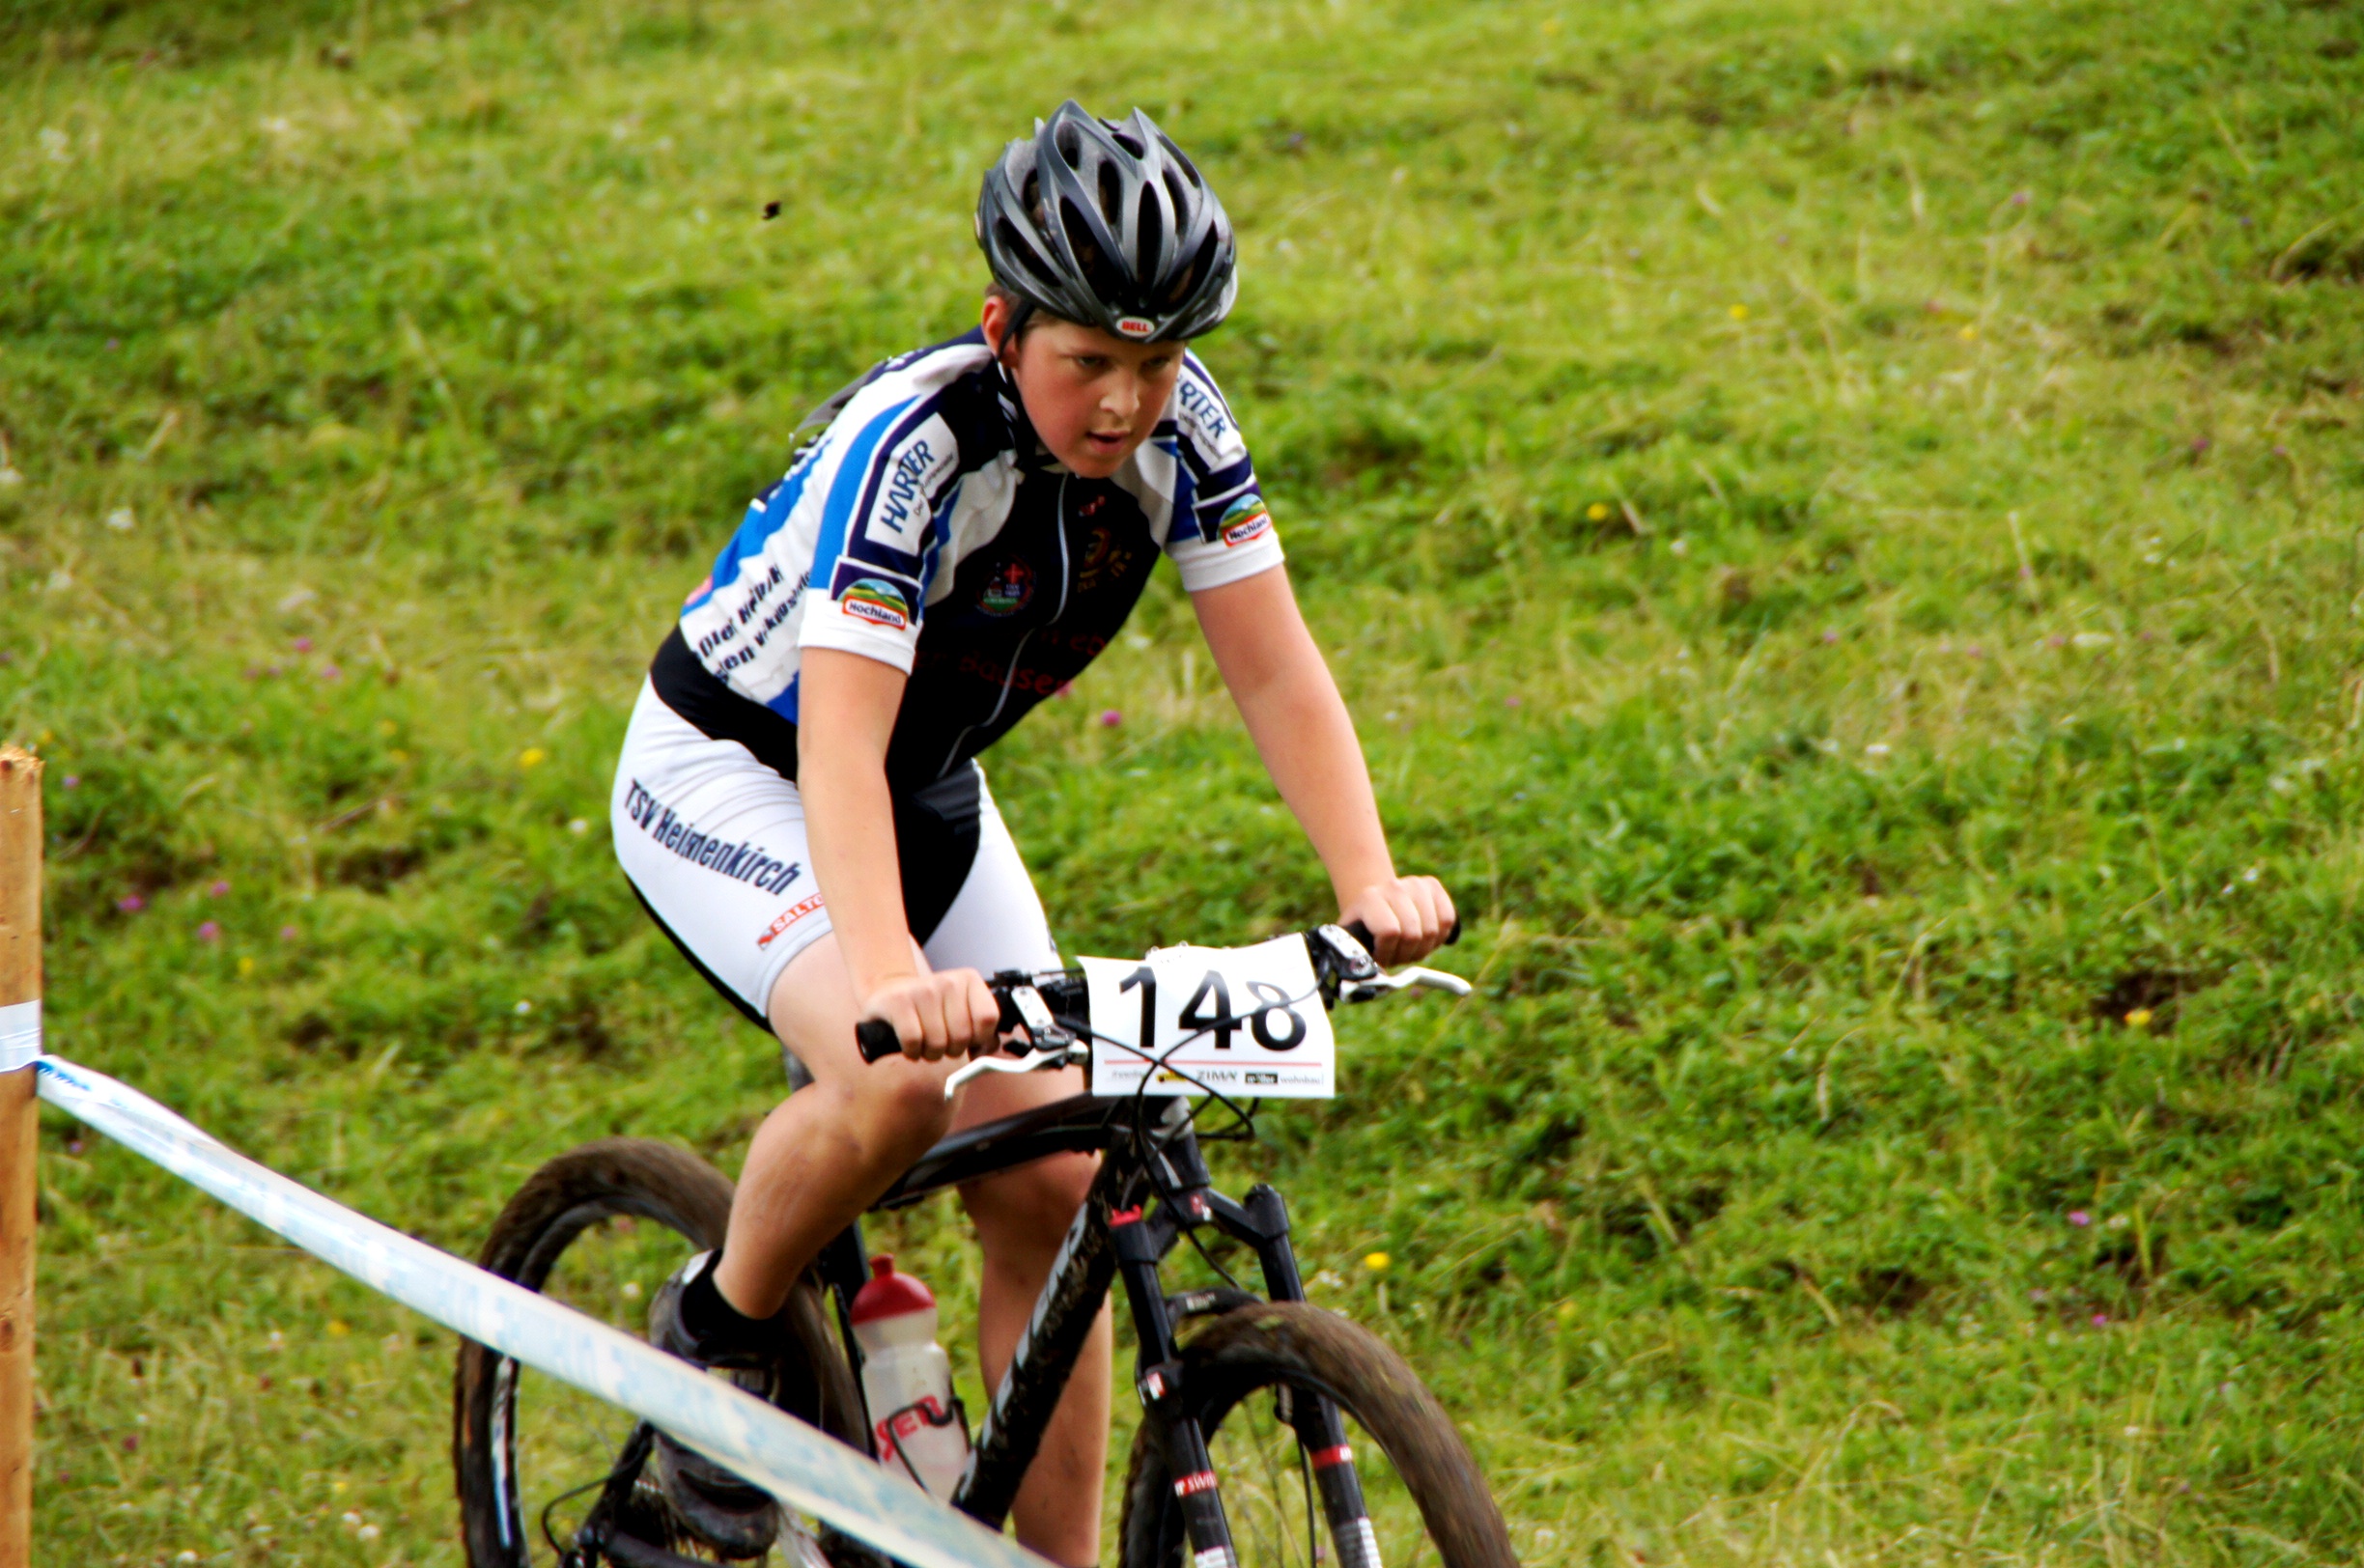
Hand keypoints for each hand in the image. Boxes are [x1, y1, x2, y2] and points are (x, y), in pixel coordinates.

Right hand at [859, 969, 1000, 1061]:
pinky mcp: (898, 1001)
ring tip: (925, 1043)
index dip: (979, 1038)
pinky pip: (913, 1041)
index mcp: (969, 980)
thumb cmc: (931, 1011)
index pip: (988, 1018)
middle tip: (942, 1043)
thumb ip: (982, 1031)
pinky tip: (911, 1046)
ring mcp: (922, 989)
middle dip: (952, 1050)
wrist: (889, 993)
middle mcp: (948, 980)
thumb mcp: (961, 1012)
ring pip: (938, 1042)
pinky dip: (912, 1052)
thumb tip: (990, 1047)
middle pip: (962, 1036)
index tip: (969, 1040)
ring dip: (931, 1053)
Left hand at [1339, 876, 1455, 964]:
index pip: (1390, 932)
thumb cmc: (1366, 929)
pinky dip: (1439, 936)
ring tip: (1408, 946)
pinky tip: (1425, 937)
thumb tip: (1378, 976)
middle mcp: (1394, 887)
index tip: (1380, 957)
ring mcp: (1415, 884)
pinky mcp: (1434, 886)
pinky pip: (1448, 920)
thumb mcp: (1357, 942)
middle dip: (1406, 954)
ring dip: (1423, 948)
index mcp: (1369, 899)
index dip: (1388, 953)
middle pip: (1413, 935)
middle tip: (1396, 953)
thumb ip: (1364, 958)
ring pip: (1432, 931)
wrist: (1376, 903)